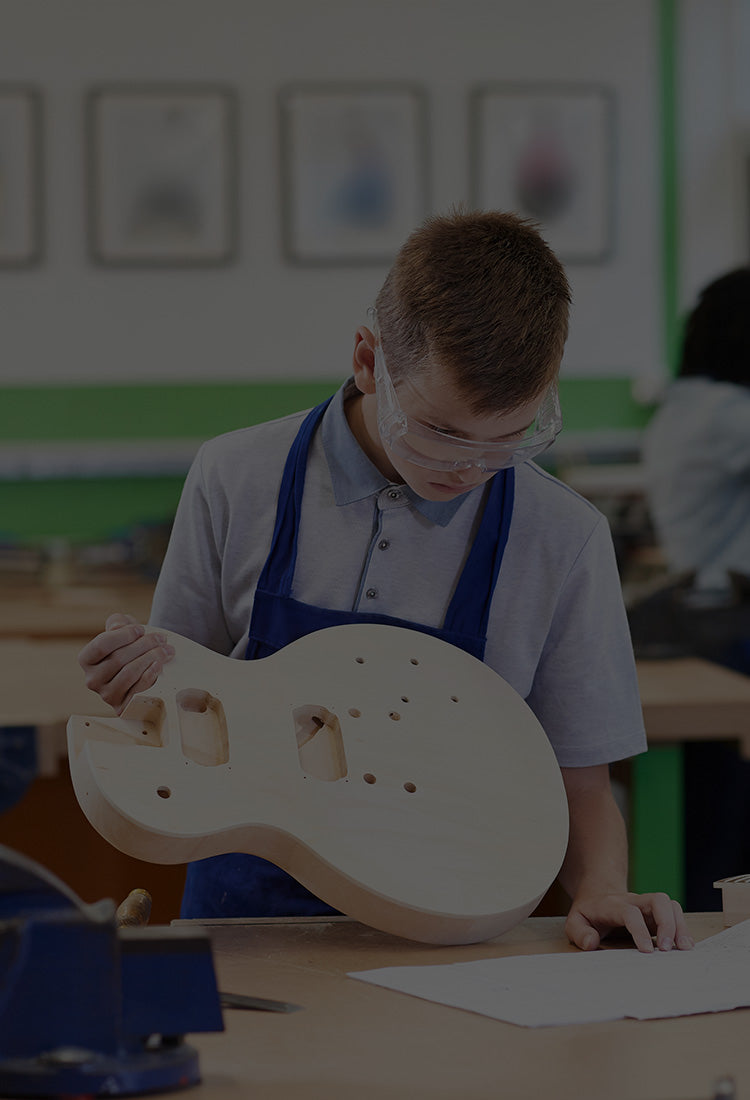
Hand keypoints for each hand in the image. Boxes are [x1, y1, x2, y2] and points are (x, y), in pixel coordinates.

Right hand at [78, 612, 174, 713]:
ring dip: (151, 658)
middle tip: (161, 638)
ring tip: (166, 650)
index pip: (101, 645)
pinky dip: (150, 675)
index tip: (141, 629)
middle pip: (118, 659)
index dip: (124, 635)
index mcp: (86, 659)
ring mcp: (106, 695)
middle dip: (144, 645)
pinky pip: (137, 690)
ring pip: (129, 673)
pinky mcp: (122, 707)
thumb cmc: (129, 646)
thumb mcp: (122, 630)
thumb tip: (117, 627)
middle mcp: (92, 679)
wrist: (141, 669)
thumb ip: (117, 622)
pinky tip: (159, 665)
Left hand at [565, 890, 694, 952]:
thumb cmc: (588, 913)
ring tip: (682, 949)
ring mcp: (647, 906)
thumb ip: (579, 933)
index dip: (640, 930)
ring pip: (670, 905)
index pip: (630, 912)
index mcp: (613, 905)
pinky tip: (683, 946)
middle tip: (666, 949)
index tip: (646, 951)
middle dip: (667, 924)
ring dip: (679, 926)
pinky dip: (683, 928)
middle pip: (658, 900)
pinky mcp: (656, 914)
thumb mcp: (575, 922)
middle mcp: (634, 901)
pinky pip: (675, 914)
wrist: (598, 895)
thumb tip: (591, 942)